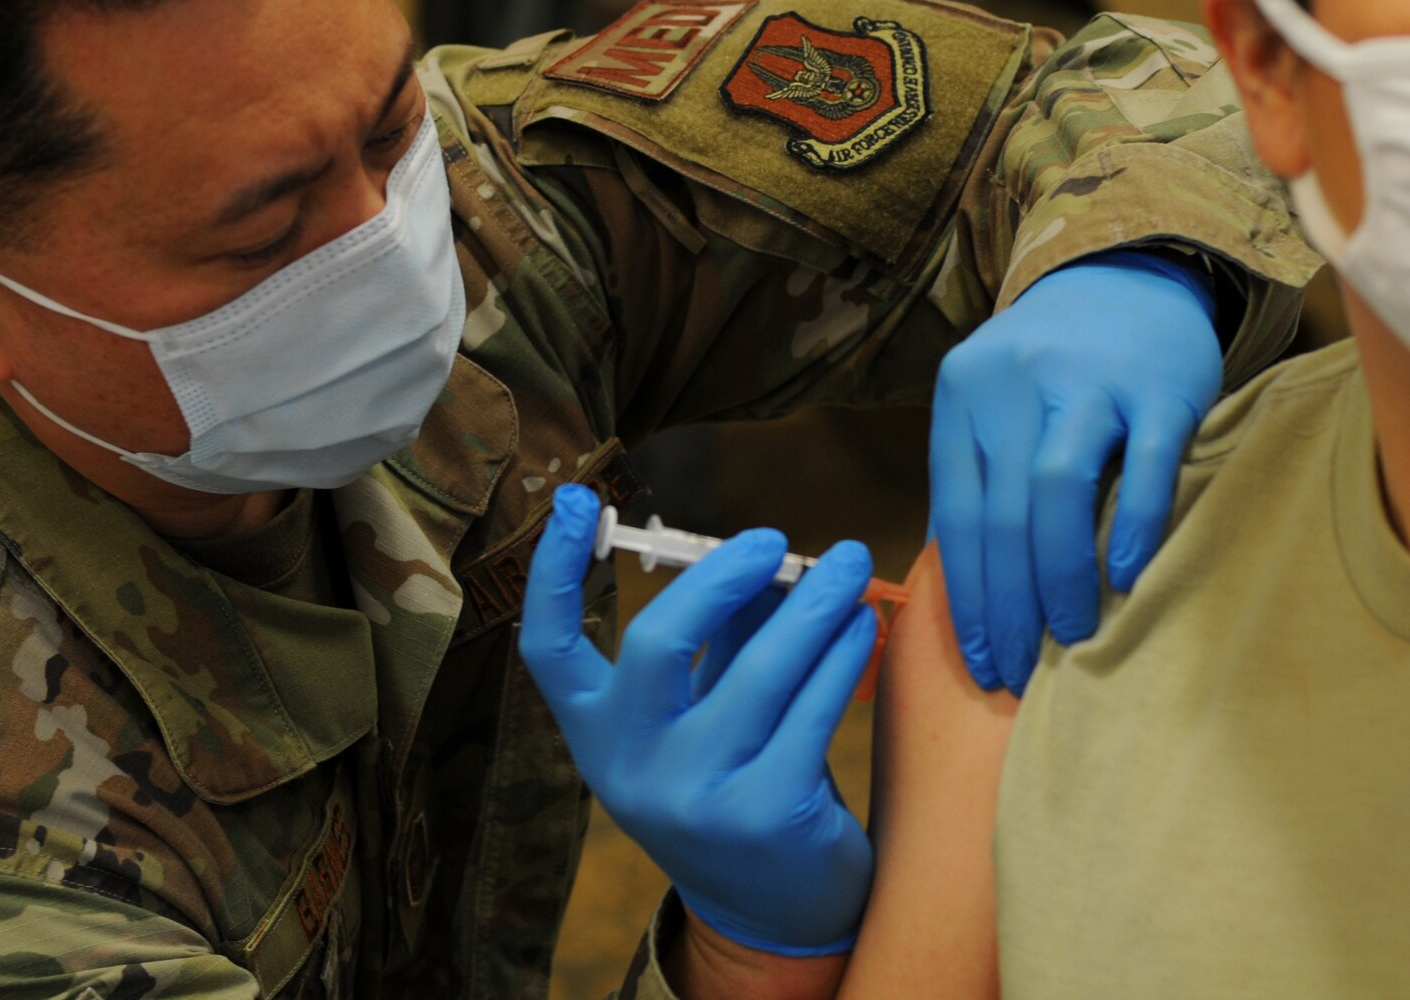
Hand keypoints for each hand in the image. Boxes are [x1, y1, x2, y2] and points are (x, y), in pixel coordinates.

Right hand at [519, 485, 877, 954]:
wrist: (770, 909)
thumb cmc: (733, 779)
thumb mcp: (698, 713)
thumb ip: (716, 635)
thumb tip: (756, 549)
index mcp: (597, 732)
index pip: (548, 646)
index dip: (552, 571)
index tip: (575, 501)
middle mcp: (631, 766)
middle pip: (657, 642)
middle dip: (721, 575)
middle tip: (774, 540)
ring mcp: (696, 796)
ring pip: (758, 670)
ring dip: (813, 604)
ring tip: (851, 565)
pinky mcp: (767, 815)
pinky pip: (811, 710)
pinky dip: (842, 655)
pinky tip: (862, 627)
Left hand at [930, 250, 1219, 693]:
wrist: (1127, 274)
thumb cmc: (1052, 367)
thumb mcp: (991, 403)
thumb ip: (976, 479)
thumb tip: (964, 591)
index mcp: (963, 395)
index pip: (957, 516)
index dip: (967, 598)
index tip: (980, 660)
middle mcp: (1014, 383)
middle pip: (1001, 514)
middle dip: (1009, 605)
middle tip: (1022, 669)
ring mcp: (1086, 381)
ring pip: (1056, 492)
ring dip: (1060, 577)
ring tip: (1072, 634)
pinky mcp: (1157, 387)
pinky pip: (1143, 467)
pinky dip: (1132, 526)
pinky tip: (1125, 576)